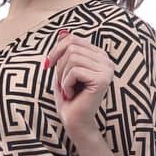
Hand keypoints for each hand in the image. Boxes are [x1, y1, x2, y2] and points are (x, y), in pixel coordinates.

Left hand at [46, 25, 113, 139]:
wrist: (75, 123)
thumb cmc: (69, 99)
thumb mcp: (64, 71)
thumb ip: (66, 51)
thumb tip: (61, 32)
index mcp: (99, 56)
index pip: (74, 39)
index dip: (57, 49)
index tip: (48, 65)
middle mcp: (106, 61)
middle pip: (72, 47)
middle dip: (60, 66)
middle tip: (63, 84)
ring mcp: (106, 70)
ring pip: (72, 58)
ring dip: (63, 76)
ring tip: (68, 90)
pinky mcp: (102, 80)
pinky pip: (74, 71)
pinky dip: (66, 84)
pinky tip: (72, 95)